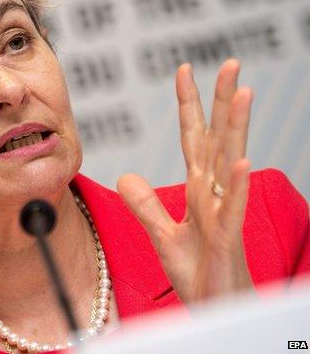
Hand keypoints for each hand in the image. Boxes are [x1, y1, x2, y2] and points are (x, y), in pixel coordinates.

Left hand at [118, 59, 253, 303]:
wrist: (213, 308)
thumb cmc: (198, 273)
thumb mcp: (163, 234)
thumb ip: (146, 205)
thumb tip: (126, 175)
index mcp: (198, 189)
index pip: (192, 138)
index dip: (188, 105)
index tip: (183, 68)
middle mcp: (213, 194)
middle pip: (218, 138)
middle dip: (221, 101)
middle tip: (230, 62)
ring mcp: (223, 213)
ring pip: (230, 162)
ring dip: (236, 129)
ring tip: (243, 93)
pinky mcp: (226, 238)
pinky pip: (231, 208)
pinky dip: (236, 186)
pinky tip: (240, 162)